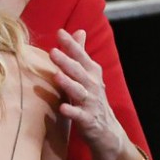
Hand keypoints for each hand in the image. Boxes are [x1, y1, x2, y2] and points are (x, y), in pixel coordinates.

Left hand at [49, 29, 128, 159]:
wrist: (107, 129)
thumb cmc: (92, 98)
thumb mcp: (89, 74)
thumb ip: (81, 53)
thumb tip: (79, 30)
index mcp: (91, 73)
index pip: (80, 56)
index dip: (71, 45)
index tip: (60, 32)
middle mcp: (92, 85)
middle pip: (78, 71)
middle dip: (67, 61)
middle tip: (53, 52)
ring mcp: (91, 103)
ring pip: (79, 91)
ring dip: (68, 83)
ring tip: (57, 75)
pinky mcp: (88, 119)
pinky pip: (79, 115)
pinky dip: (71, 111)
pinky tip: (62, 108)